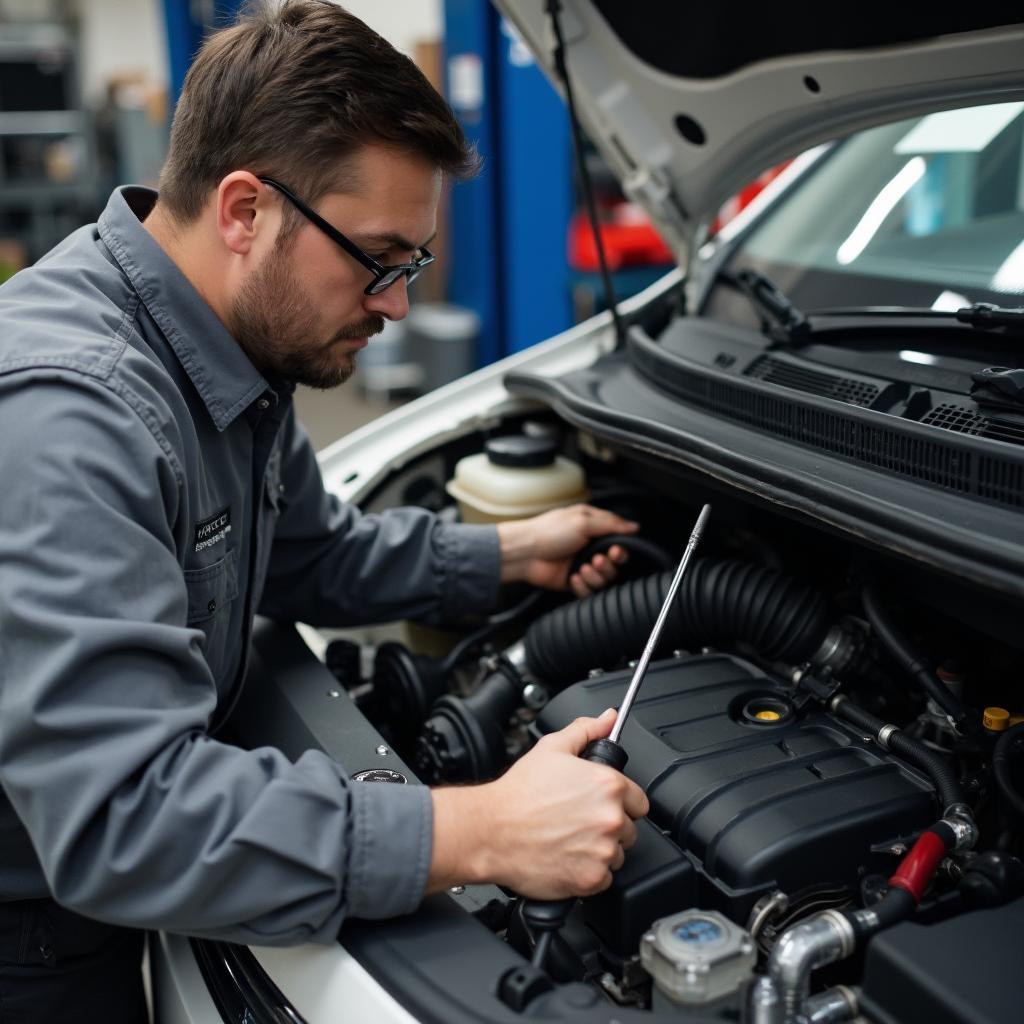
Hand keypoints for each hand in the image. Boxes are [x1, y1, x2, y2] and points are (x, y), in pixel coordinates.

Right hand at [428, 709, 648, 898]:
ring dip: (599, 850)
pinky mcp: (591, 879)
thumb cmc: (519, 793)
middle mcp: (610, 818)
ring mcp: (603, 851)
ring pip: (617, 855)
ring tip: (569, 839)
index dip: (620, 803)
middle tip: (577, 822)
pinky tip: (566, 857)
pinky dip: (588, 873)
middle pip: (628, 829)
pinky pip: (604, 880)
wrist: (491, 830)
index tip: (600, 806)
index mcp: (608, 785)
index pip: (639, 801)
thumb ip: (587, 730)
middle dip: (607, 826)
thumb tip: (608, 718)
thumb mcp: (553, 748)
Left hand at [497, 504, 638, 596]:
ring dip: (596, 576)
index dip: (621, 550)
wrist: (525, 552)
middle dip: (609, 565)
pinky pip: (590, 591)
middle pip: (615, 564)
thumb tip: (634, 527)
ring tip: (582, 568)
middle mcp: (590, 548)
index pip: (620, 542)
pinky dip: (584, 586)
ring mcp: (582, 565)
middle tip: (597, 560)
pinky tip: (573, 577)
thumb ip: (611, 524)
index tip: (615, 551)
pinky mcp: (575, 582)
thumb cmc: (549, 531)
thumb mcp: (583, 520)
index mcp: (594, 529)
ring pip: (605, 579)